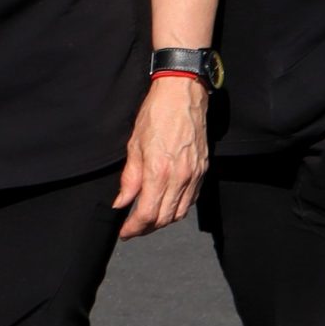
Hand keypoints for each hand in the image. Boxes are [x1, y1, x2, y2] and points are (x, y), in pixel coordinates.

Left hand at [115, 76, 207, 238]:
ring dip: (163, 221)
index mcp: (159, 171)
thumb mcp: (134, 144)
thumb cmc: (157, 113)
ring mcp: (194, 174)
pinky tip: (167, 203)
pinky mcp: (203, 169)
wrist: (183, 93)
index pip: (147, 214)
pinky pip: (191, 199)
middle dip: (146, 228)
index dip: (134, 228)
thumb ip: (129, 178)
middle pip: (165, 218)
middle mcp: (180, 176)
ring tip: (148, 219)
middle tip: (133, 228)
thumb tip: (121, 202)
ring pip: (180, 212)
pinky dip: (178, 207)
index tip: (124, 232)